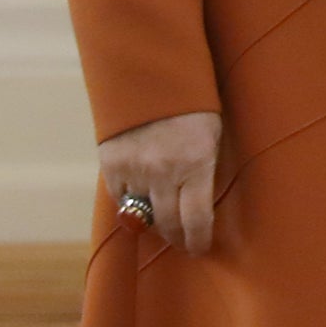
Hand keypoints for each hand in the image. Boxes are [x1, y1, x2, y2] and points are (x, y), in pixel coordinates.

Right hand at [98, 110, 221, 255]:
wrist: (150, 78)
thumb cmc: (195, 106)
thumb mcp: (212, 134)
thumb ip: (206, 168)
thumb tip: (207, 202)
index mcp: (196, 162)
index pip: (196, 218)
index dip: (199, 239)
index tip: (202, 248)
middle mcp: (163, 171)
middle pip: (168, 223)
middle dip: (178, 238)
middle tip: (186, 245)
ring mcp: (135, 170)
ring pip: (142, 216)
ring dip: (155, 224)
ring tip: (167, 229)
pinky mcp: (112, 167)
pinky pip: (122, 200)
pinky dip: (132, 206)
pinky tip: (144, 205)